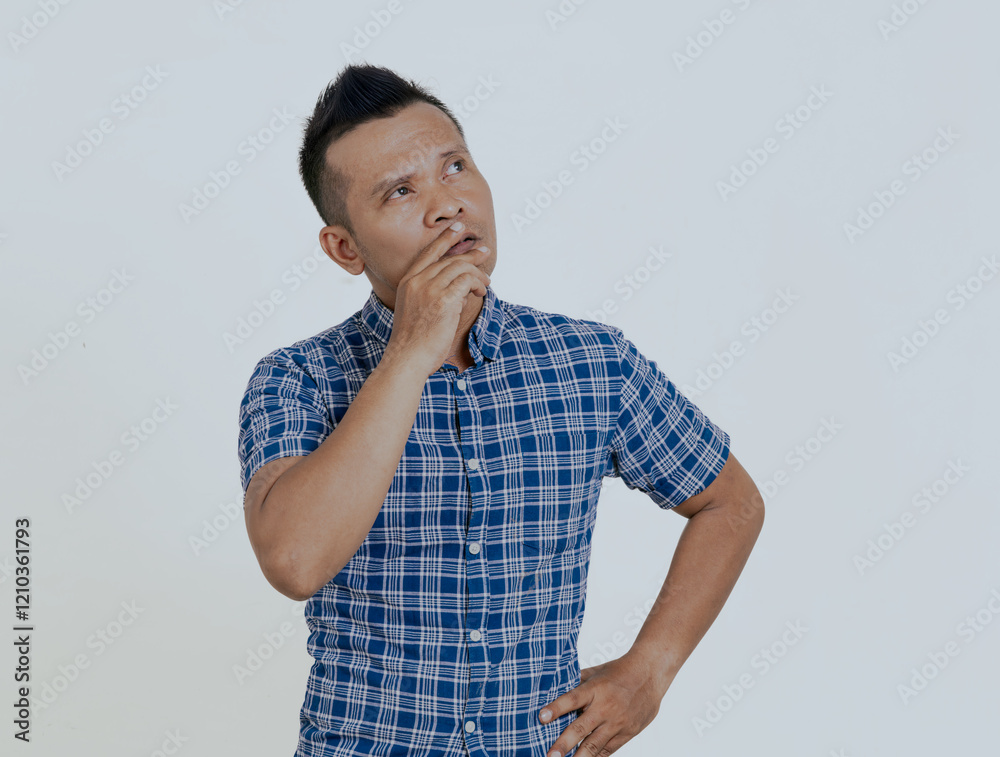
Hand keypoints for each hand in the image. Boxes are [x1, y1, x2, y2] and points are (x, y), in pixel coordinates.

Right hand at [383, 220, 490, 378]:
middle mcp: (417, 282)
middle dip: (470, 254)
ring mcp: (429, 290)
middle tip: (484, 250)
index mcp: (407, 282)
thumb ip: (429, 297)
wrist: (407, 359)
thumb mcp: (414, 312)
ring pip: (460, 267)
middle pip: (448, 258)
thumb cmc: (413, 343)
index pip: (428, 253)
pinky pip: (467, 280)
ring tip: (486, 282)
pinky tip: (481, 291)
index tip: (458, 228)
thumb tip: (455, 291)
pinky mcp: (443, 300)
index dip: (445, 238)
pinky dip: (477, 284)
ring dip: (477, 274)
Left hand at [538, 649, 671, 756]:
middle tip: (551, 755)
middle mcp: (605, 707)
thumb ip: (576, 683)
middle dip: (564, 744)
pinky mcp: (627, 733)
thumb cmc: (620, 671)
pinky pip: (608, 750)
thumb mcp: (596, 672)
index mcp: (595, 689)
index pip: (572, 699)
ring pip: (594, 745)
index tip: (541, 717)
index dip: (556, 708)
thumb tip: (554, 690)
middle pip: (581, 728)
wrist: (650, 675)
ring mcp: (617, 723)